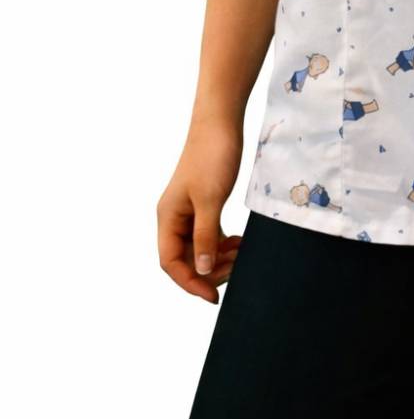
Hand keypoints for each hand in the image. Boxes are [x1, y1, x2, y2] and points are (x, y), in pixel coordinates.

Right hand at [157, 115, 244, 303]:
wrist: (221, 122)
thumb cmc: (212, 156)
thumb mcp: (210, 200)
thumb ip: (205, 237)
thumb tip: (202, 271)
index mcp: (167, 218)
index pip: (171, 263)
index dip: (190, 282)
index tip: (213, 295)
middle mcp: (174, 218)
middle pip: (185, 259)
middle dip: (209, 270)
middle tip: (237, 269)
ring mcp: (189, 211)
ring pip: (199, 249)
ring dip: (219, 258)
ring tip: (241, 257)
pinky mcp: (204, 204)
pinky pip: (210, 235)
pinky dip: (224, 244)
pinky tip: (240, 245)